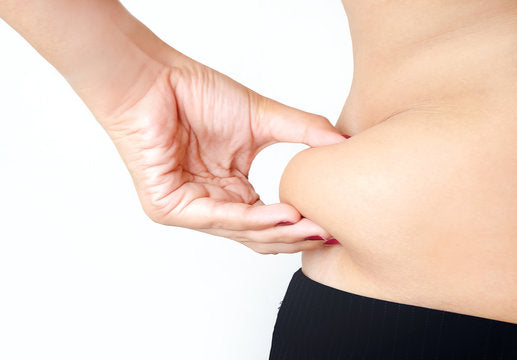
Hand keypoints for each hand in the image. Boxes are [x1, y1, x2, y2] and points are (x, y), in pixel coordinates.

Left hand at [101, 57, 346, 253]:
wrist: (155, 79)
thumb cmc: (198, 94)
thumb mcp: (263, 118)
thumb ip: (303, 132)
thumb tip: (343, 142)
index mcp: (233, 190)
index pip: (270, 220)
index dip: (301, 224)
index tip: (333, 223)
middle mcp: (213, 203)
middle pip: (259, 234)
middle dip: (294, 236)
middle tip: (328, 234)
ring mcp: (190, 209)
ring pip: (241, 231)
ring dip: (278, 231)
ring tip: (311, 226)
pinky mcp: (169, 207)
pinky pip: (216, 217)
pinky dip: (250, 218)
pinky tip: (283, 215)